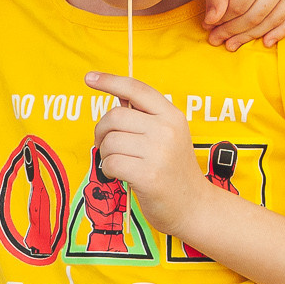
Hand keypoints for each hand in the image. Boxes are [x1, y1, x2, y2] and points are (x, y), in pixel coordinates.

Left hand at [85, 73, 210, 233]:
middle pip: (114, 116)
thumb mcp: (168, 136)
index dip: (110, 81)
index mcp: (172, 115)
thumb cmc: (173, 170)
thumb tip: (115, 97)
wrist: (194, 206)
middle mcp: (167, 130)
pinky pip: (109, 163)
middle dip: (102, 131)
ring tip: (121, 163)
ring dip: (106, 154)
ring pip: (109, 142)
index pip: (136, 89)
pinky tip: (121, 175)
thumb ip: (144, 118)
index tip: (90, 78)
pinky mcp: (148, 175)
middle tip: (106, 145)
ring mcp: (158, 152)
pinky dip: (108, 170)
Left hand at [203, 0, 284, 48]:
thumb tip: (212, 22)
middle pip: (256, 15)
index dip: (221, 21)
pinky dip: (281, 30)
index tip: (209, 27)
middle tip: (217, 40)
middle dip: (234, 32)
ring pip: (274, 19)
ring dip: (253, 35)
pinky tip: (266, 41)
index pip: (238, 6)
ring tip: (234, 43)